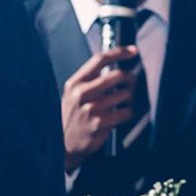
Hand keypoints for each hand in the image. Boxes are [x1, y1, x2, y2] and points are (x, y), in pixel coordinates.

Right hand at [60, 46, 139, 172]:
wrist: (62, 145)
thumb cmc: (71, 117)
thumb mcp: (73, 94)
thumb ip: (89, 80)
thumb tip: (115, 66)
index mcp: (75, 82)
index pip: (100, 60)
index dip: (120, 52)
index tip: (133, 51)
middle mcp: (82, 93)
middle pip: (117, 75)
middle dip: (130, 78)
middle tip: (132, 82)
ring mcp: (91, 109)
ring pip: (125, 94)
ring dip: (129, 98)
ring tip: (124, 103)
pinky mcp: (99, 123)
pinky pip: (125, 112)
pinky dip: (128, 113)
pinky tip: (121, 115)